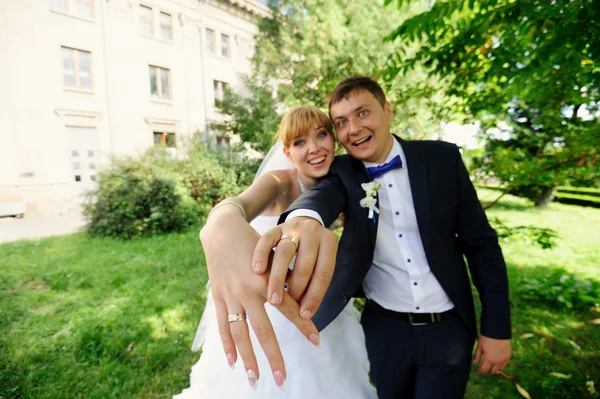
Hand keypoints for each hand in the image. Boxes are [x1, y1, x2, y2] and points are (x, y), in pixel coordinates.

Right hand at [200, 210, 319, 387]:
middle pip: (263, 331)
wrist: (223, 230)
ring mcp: (231, 296)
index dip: (304, 325)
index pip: (288, 308)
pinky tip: (233, 362)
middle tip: (281, 379)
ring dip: (248, 358)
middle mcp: (248, 291)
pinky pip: (223, 325)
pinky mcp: (218, 297)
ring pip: (240, 334)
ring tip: (254, 379)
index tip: (317, 341)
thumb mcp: (273, 256)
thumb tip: (302, 301)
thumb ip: (285, 279)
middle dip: (273, 356)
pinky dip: (227, 344)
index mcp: (266, 280)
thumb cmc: (254, 243)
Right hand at [252, 216, 337, 319]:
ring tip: (274, 300)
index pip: (324, 273)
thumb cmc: (312, 253)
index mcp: (329, 242)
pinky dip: (261, 255)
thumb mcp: (319, 262)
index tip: (306, 315)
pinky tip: (258, 271)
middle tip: (288, 309)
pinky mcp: (274, 228)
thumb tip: (304, 315)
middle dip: (297, 290)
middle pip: (304, 265)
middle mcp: (312, 231)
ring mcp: (292, 228)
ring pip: (284, 254)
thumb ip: (313, 283)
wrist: (302, 223)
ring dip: (278, 279)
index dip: (315, 297)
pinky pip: (266, 240)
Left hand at [472, 335, 510, 373]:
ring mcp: (504, 359)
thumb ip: (477, 355)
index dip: (480, 371)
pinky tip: (498, 362)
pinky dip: (501, 365)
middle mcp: (497, 361)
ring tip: (490, 366)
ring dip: (494, 369)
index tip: (477, 370)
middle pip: (492, 371)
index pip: (484, 370)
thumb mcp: (479, 346)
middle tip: (483, 368)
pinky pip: (505, 364)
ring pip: (499, 369)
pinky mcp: (509, 356)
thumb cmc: (487, 338)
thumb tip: (474, 363)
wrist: (498, 332)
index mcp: (489, 359)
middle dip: (487, 371)